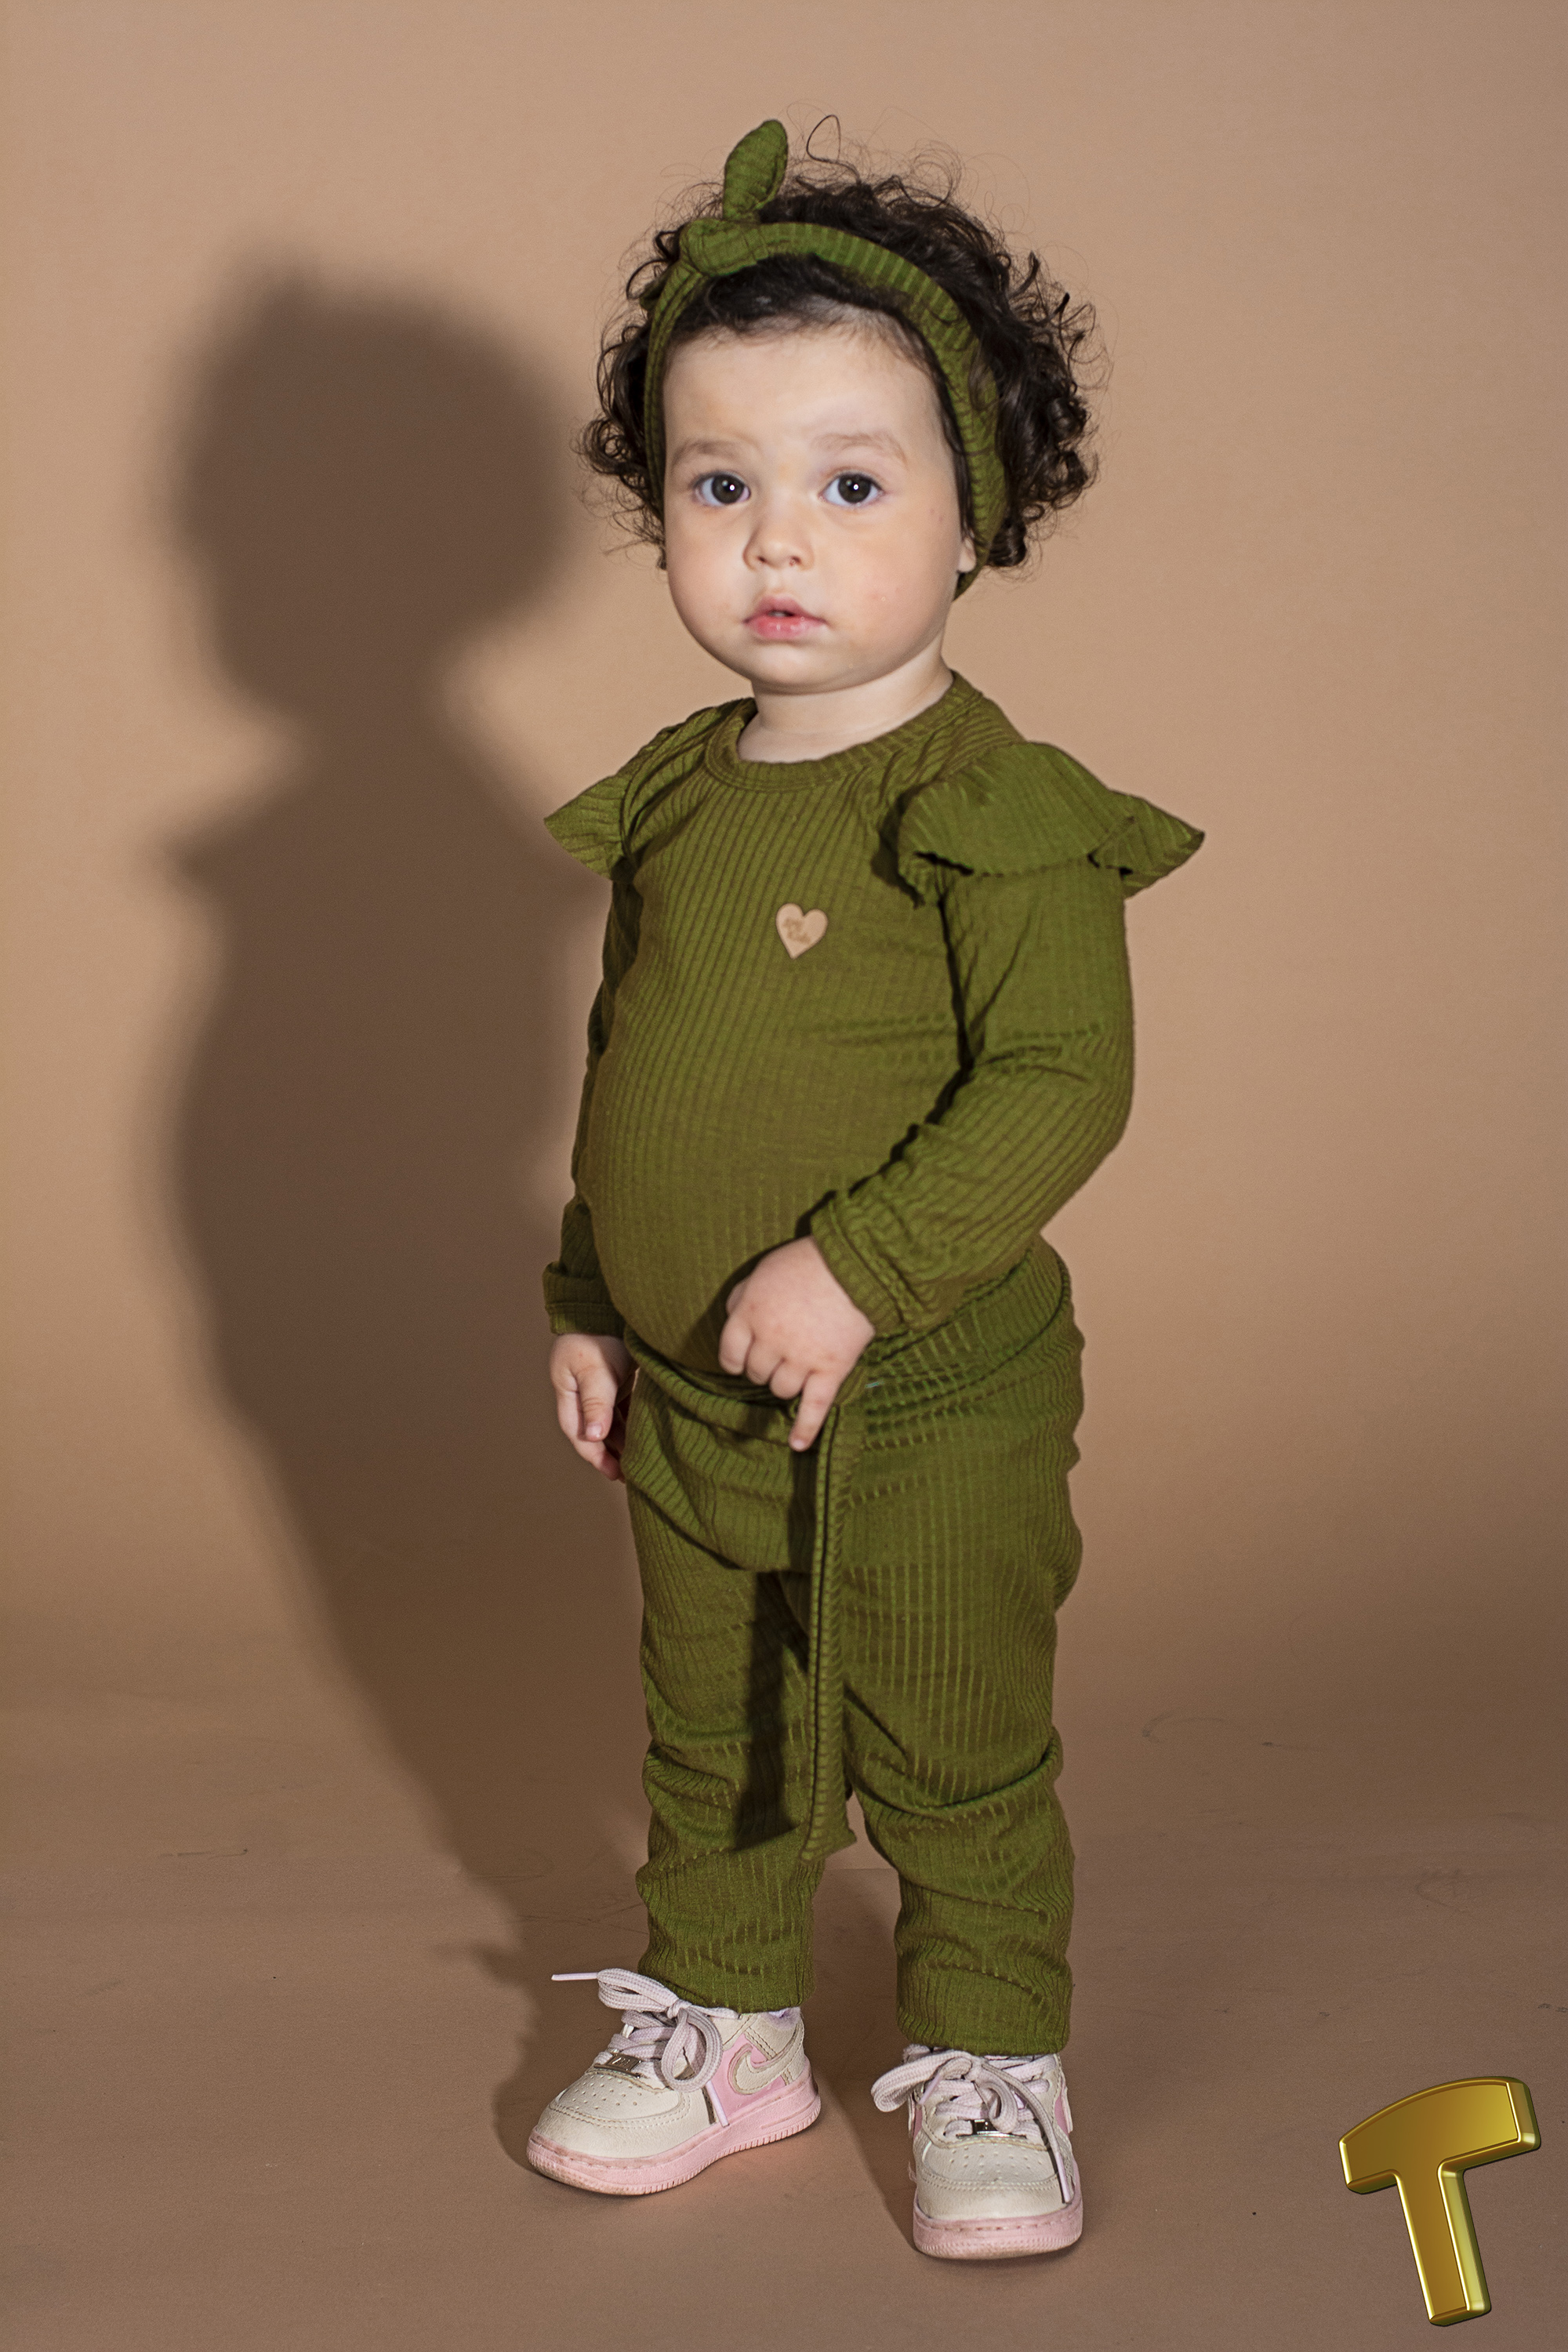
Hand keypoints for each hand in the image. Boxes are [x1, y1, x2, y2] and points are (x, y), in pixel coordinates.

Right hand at [550, 1333, 634, 1480]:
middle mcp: (579, 1390)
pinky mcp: (614, 1377)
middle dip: (609, 1454)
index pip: (579, 1433)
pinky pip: (621, 1407)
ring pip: (608, 1421)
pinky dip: (630, 1422)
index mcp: (567, 1390)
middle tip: (630, 1475)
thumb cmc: (599, 1334)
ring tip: (638, 1459)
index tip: (615, 1473)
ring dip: (621, 1440)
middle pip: (593, 1430)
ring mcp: (597, 1383)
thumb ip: (596, 1403)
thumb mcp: (596, 1371)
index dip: (596, 1456)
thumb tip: (594, 1437)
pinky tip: (643, 1433)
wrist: (607, 1303)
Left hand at [719, 1238, 875, 1451]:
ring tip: (797, 1372)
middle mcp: (771, 1341)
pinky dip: (805, 1428)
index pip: (730, 1353)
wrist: (855, 1265)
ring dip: (784, 1385)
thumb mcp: (764, 1270)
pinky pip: (814, 1406)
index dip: (735, 1360)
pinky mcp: (831, 1369)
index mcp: (750, 1315)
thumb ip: (743, 1296)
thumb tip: (732, 1315)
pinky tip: (796, 1445)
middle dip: (763, 1368)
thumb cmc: (807, 1263)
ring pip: (781, 1390)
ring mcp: (801, 1359)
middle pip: (757, 1373)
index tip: (742, 1360)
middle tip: (779, 1355)